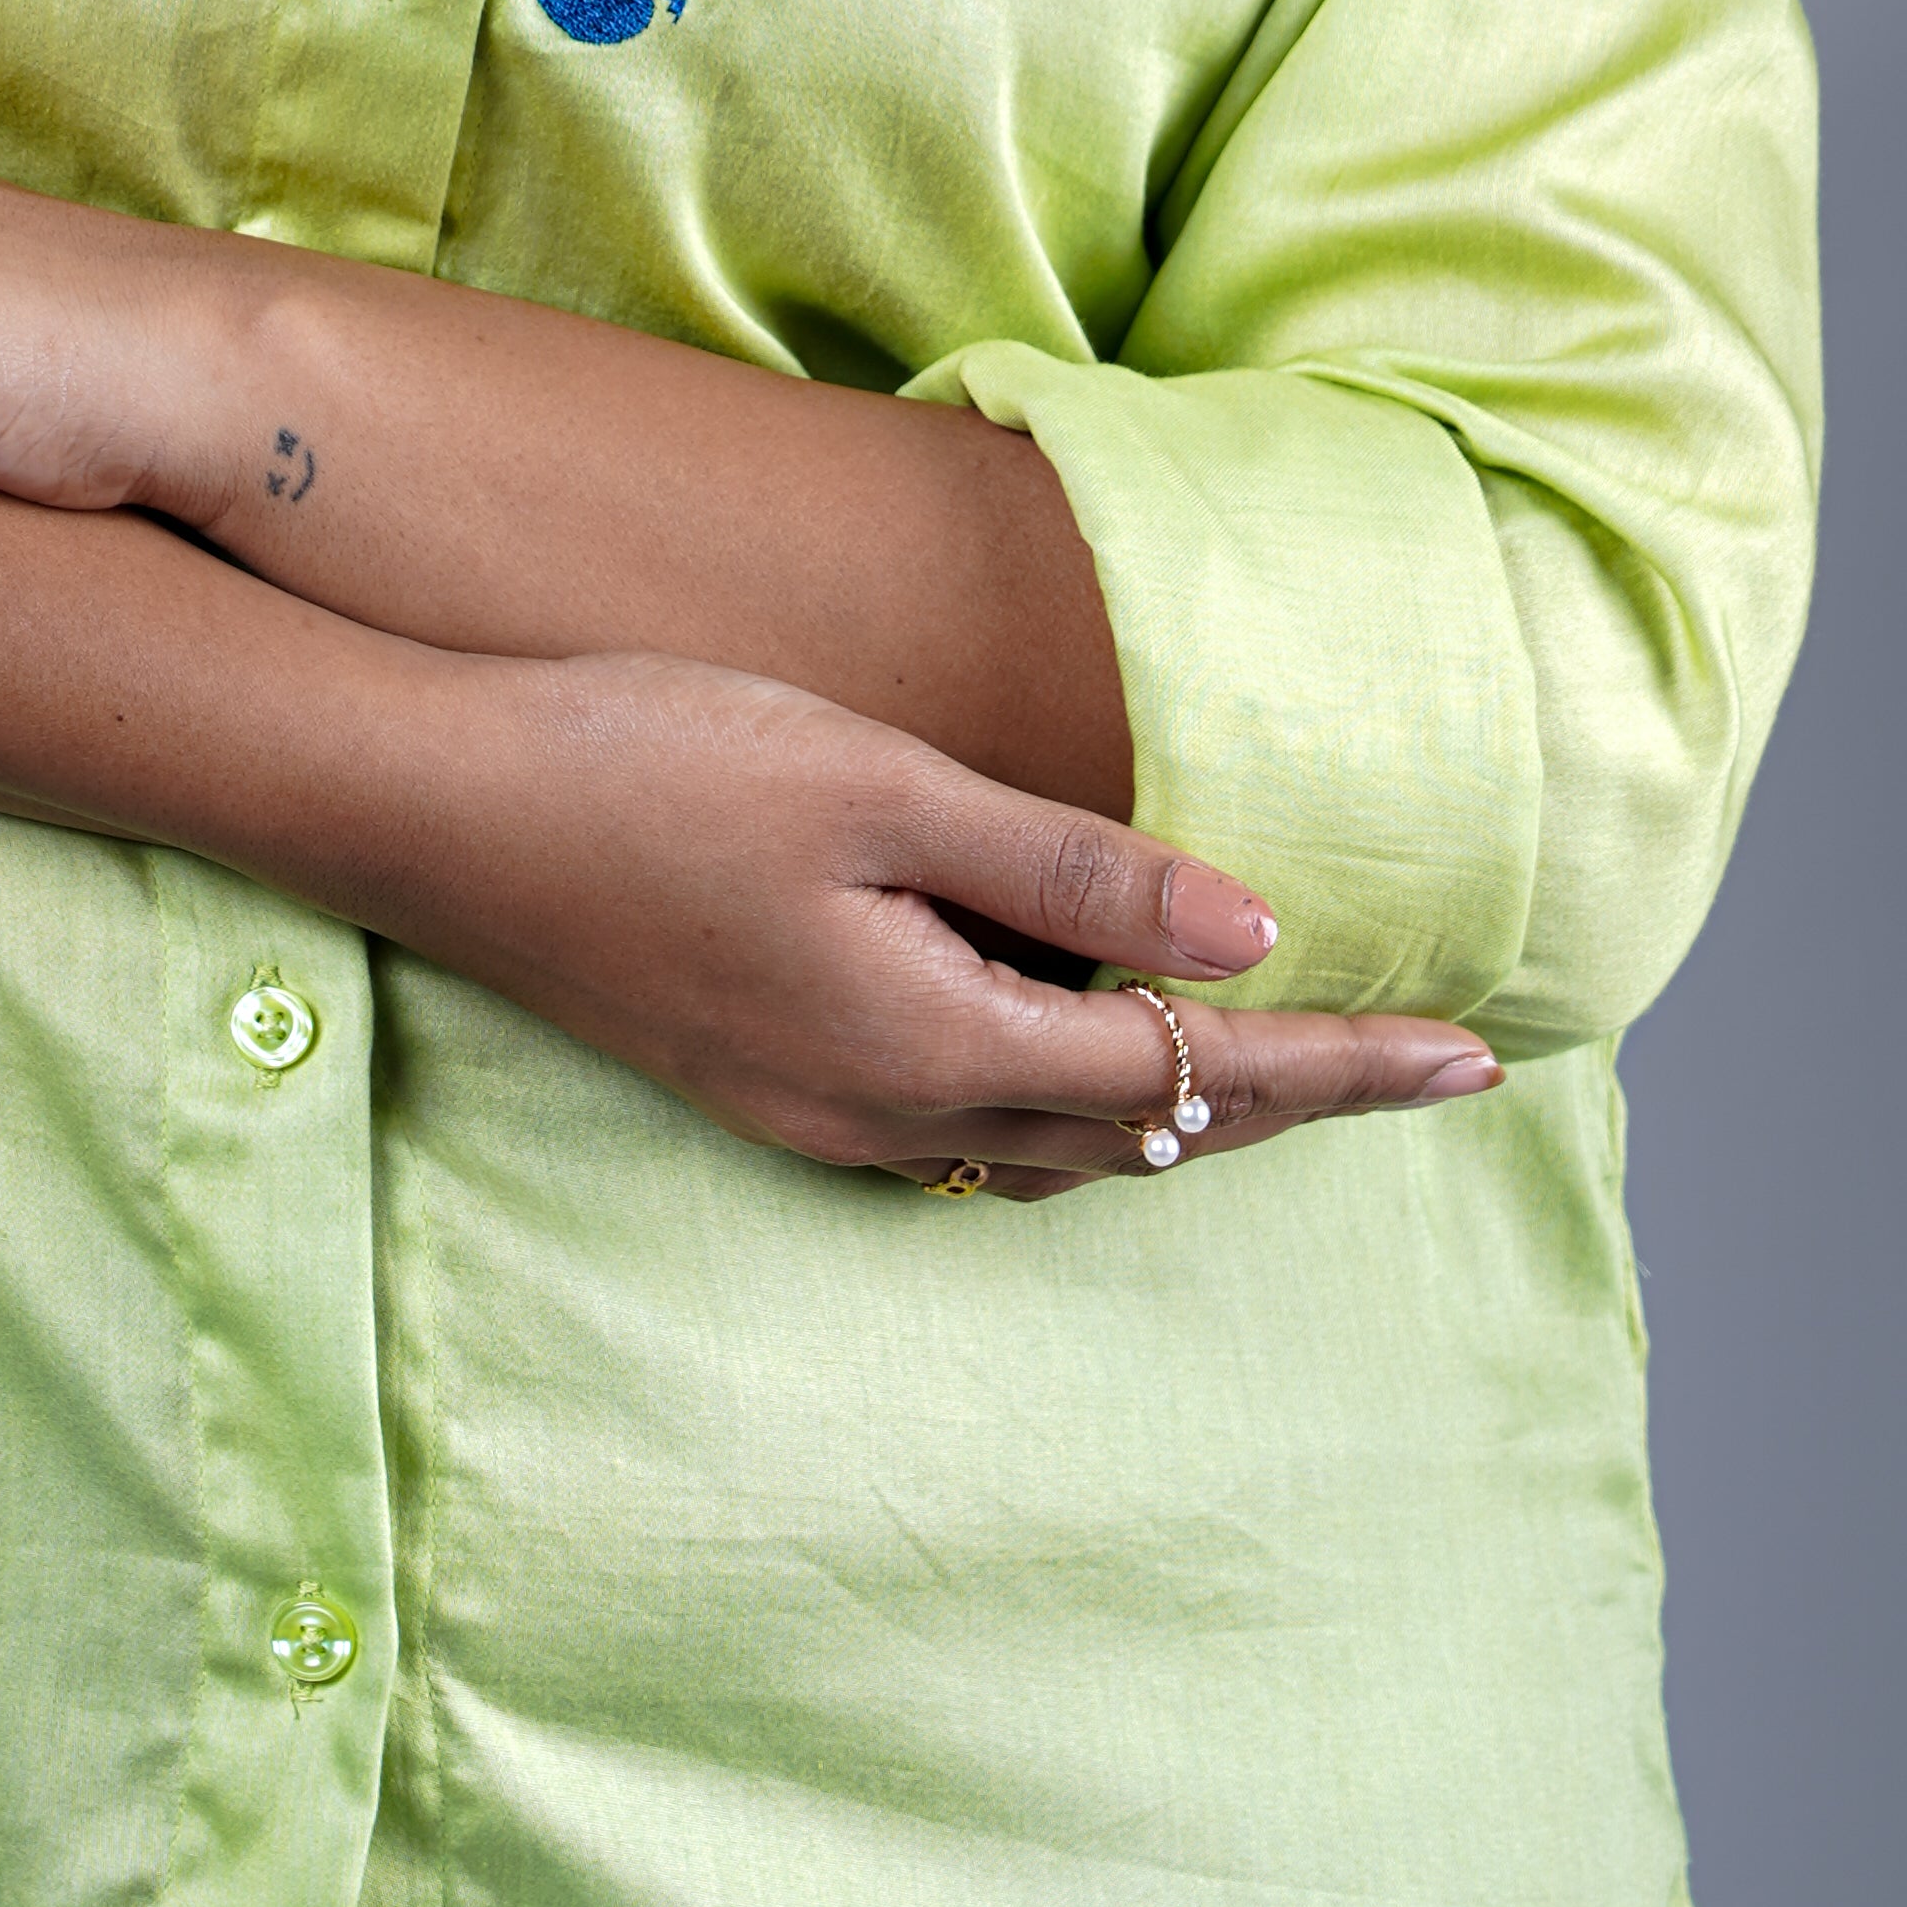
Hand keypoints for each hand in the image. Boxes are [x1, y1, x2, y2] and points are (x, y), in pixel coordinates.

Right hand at [367, 647, 1501, 1193]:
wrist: (433, 808)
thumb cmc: (652, 764)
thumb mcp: (880, 783)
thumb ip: (1068, 868)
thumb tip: (1250, 930)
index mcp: (939, 1043)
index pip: (1194, 1073)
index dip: (1343, 1065)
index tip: (1474, 1058)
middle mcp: (890, 1114)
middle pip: (1141, 1133)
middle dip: (1287, 1098)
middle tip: (1420, 1064)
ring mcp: (817, 1112)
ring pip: (1054, 1143)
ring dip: (1178, 1104)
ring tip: (1285, 1048)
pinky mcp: (766, 1079)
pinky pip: (970, 1122)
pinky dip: (1068, 1093)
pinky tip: (1079, 1031)